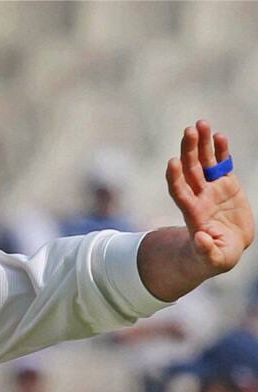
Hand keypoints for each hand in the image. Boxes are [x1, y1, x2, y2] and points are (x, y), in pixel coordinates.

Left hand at [166, 120, 253, 275]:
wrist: (226, 248)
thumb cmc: (215, 257)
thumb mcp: (212, 260)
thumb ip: (206, 251)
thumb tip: (201, 239)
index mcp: (194, 214)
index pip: (180, 192)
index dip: (175, 177)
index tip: (173, 162)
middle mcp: (199, 197)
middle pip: (190, 170)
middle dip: (189, 150)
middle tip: (189, 130)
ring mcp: (212, 190)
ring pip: (204, 163)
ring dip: (202, 144)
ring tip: (201, 124)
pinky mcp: (226, 186)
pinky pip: (222, 165)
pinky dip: (220, 152)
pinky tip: (220, 136)